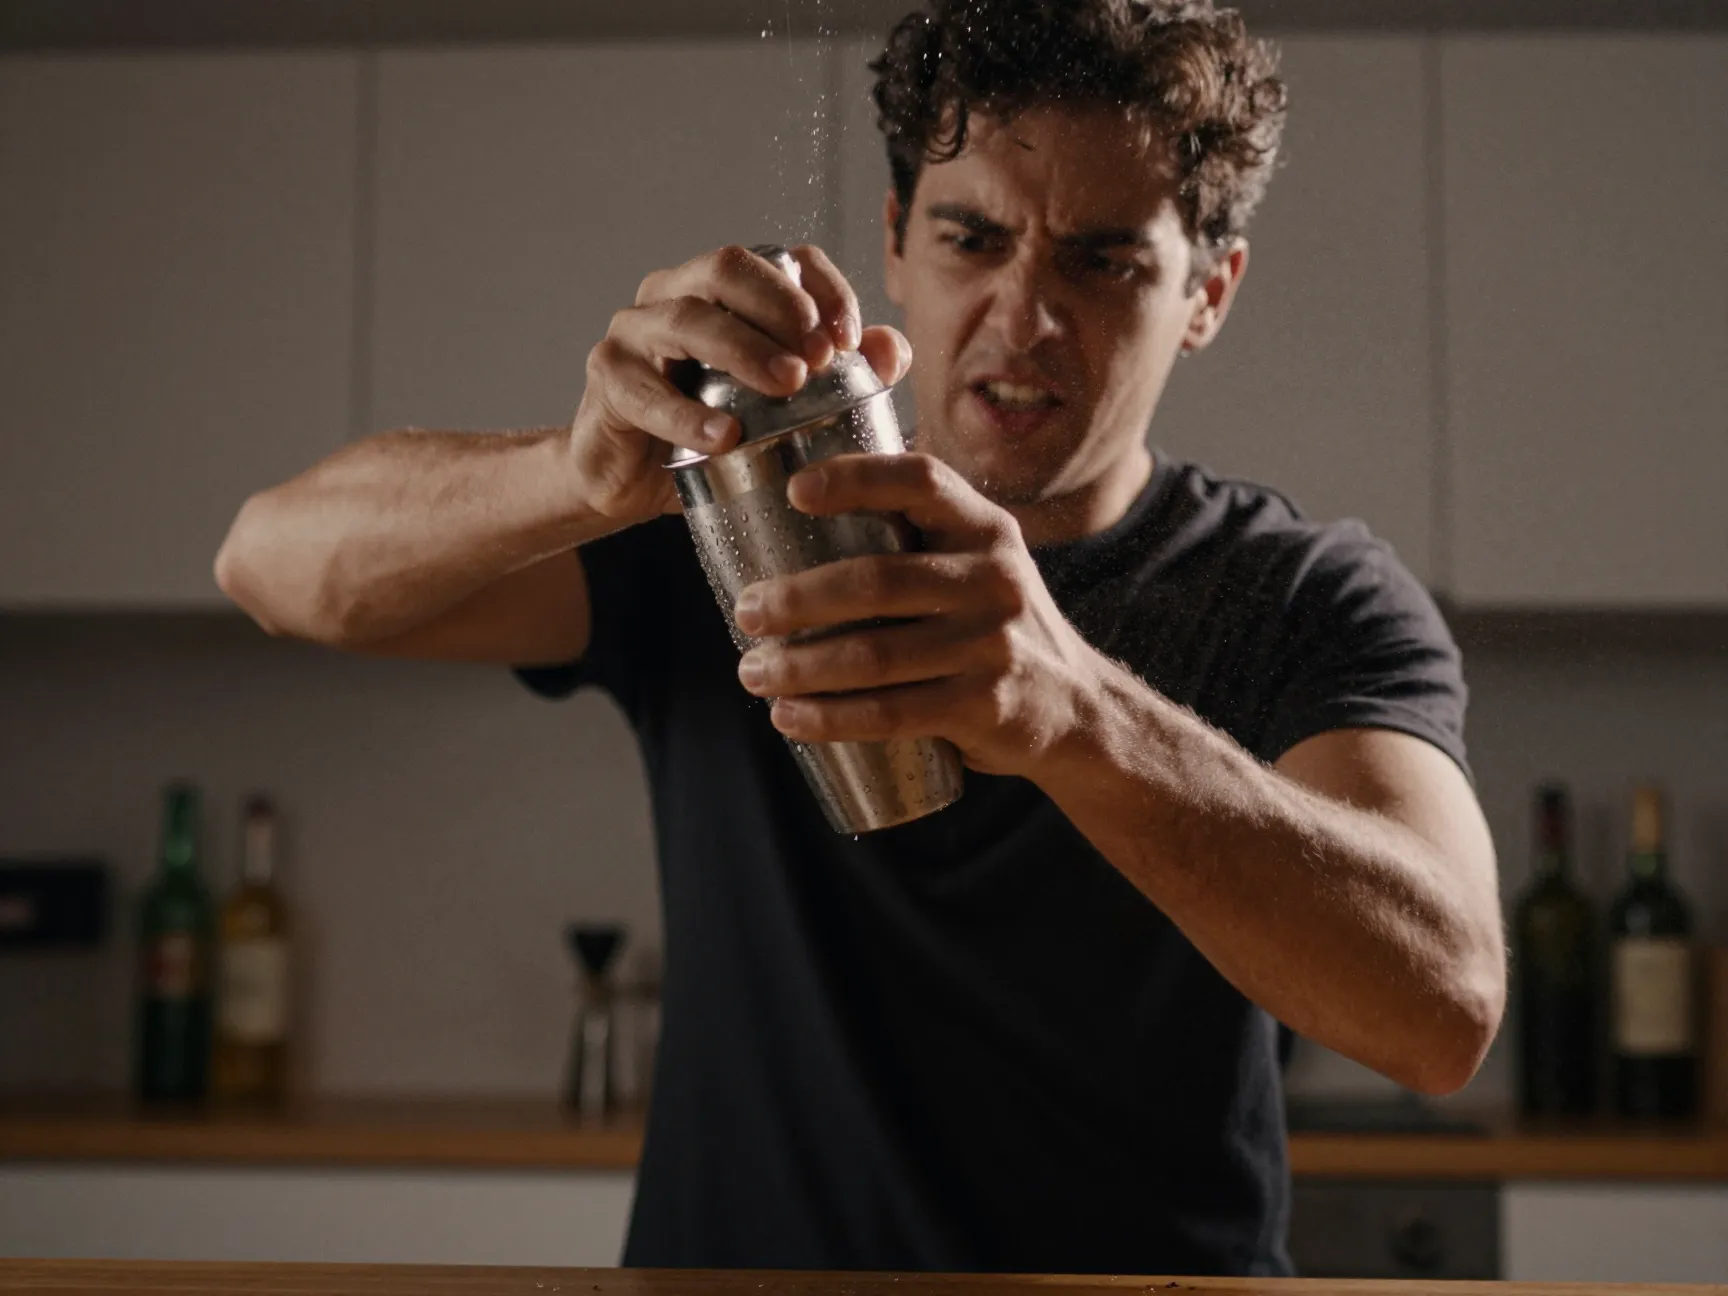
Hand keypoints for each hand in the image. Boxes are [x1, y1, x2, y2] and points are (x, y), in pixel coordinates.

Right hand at [567, 244, 910, 523]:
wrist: (627, 482)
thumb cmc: (707, 435)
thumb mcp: (780, 410)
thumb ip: (841, 377)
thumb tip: (890, 351)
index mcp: (723, 291)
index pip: (784, 259)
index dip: (825, 289)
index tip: (853, 339)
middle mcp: (675, 294)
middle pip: (729, 268)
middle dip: (783, 306)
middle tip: (823, 357)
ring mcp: (635, 332)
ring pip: (689, 319)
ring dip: (744, 349)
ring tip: (788, 385)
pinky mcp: (608, 379)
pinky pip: (646, 392)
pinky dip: (689, 415)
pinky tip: (725, 437)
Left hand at [731, 453, 1104, 779]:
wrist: (1075, 708)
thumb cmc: (992, 626)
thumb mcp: (977, 564)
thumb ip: (916, 538)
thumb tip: (791, 520)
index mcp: (985, 528)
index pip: (920, 480)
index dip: (855, 478)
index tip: (794, 491)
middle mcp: (994, 578)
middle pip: (875, 580)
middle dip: (796, 598)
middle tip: (746, 611)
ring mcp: (992, 644)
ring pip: (872, 655)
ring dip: (798, 667)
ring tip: (753, 672)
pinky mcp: (984, 705)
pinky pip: (891, 712)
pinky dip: (829, 718)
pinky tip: (789, 718)